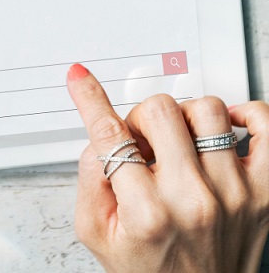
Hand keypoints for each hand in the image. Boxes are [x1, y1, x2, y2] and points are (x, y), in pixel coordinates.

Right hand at [67, 63, 268, 272]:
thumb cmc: (149, 269)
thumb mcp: (96, 232)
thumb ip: (89, 178)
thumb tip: (100, 132)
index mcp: (147, 212)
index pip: (110, 136)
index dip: (90, 99)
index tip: (80, 78)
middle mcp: (194, 199)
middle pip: (159, 111)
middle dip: (140, 119)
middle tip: (141, 141)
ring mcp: (235, 193)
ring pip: (207, 110)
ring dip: (184, 117)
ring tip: (179, 141)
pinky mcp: (265, 191)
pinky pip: (266, 126)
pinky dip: (247, 115)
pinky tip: (225, 126)